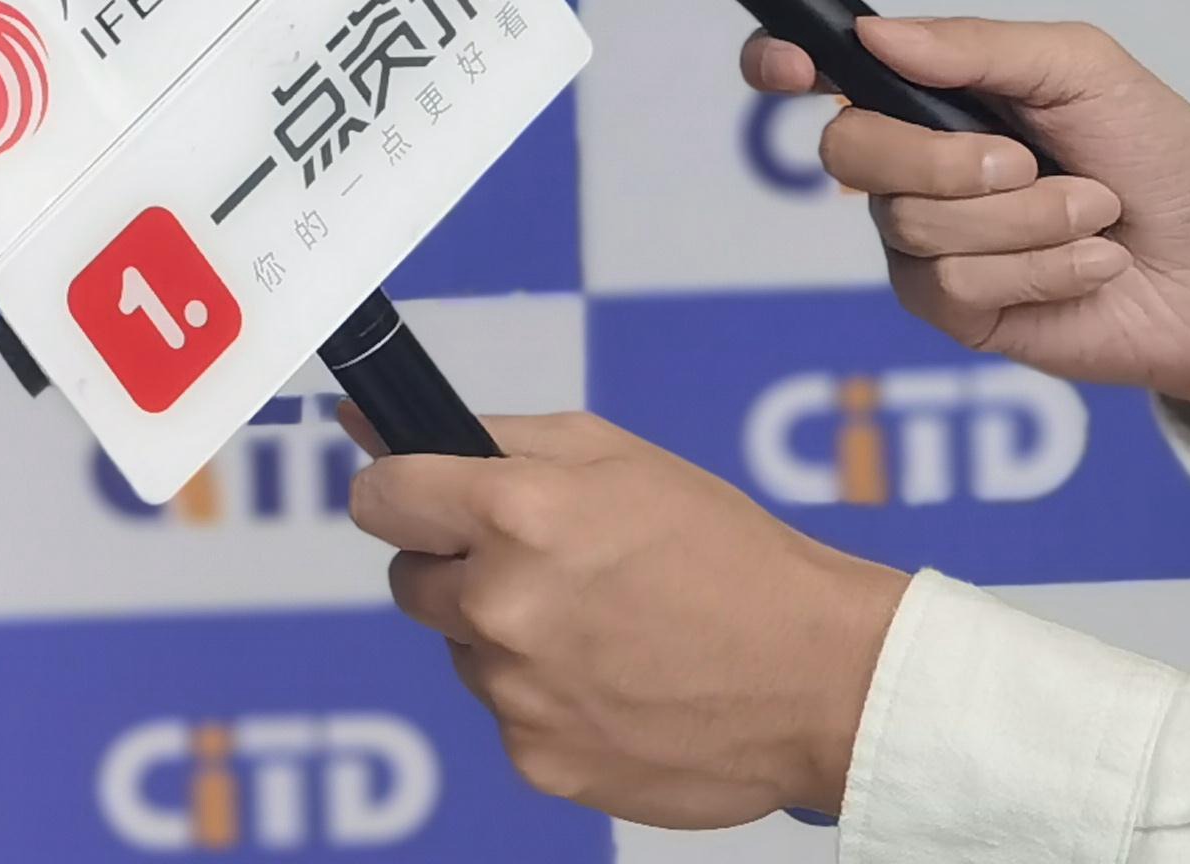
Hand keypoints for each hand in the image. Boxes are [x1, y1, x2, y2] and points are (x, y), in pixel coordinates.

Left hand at [348, 411, 906, 827]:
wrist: (822, 677)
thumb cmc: (724, 551)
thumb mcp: (610, 454)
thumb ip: (483, 437)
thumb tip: (367, 429)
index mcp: (513, 512)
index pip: (379, 499)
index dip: (403, 496)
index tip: (425, 503)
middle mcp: (501, 604)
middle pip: (414, 581)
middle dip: (462, 571)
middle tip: (552, 572)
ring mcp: (517, 691)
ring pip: (464, 651)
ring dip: (510, 639)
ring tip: (605, 632)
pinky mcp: (540, 760)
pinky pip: (509, 716)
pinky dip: (547, 702)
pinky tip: (617, 685)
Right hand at [746, 16, 1189, 414]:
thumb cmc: (1162, 163)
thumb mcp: (1085, 71)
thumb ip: (980, 46)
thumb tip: (876, 33)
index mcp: (930, 93)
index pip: (819, 67)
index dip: (779, 62)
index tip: (792, 69)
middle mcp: (912, 164)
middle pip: (844, 149)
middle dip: (943, 159)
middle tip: (1024, 161)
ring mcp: (926, 238)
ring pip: (910, 221)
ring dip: (1025, 218)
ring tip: (1091, 214)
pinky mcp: (954, 308)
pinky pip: (954, 282)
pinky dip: (1040, 268)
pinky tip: (1087, 264)